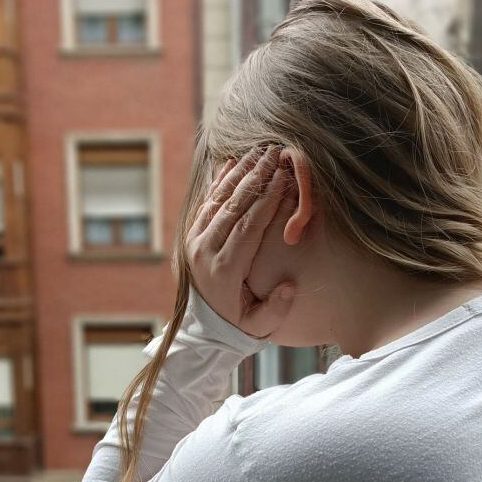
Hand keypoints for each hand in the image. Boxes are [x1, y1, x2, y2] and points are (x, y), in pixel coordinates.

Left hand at [185, 147, 296, 338]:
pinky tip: (232, 163)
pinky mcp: (191, 236)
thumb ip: (276, 309)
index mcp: (223, 270)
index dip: (267, 201)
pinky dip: (220, 182)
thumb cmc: (238, 326)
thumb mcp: (259, 327)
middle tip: (275, 154)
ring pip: (219, 200)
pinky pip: (207, 203)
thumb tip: (290, 286)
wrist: (201, 330)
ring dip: (239, 174)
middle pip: (234, 207)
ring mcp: (195, 241)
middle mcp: (205, 251)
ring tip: (259, 152)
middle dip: (256, 178)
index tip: (284, 178)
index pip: (248, 227)